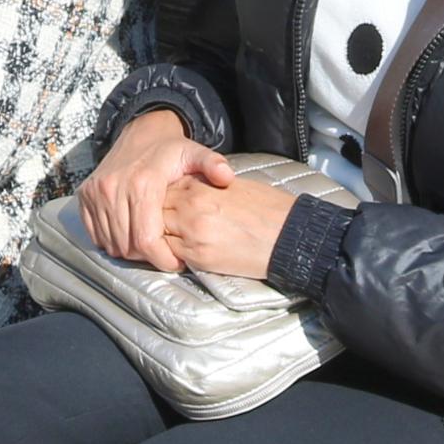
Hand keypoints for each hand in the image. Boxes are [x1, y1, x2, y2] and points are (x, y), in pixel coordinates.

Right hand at [78, 109, 229, 273]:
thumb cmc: (169, 150)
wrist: (140, 133)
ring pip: (112, 244)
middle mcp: (113, 188)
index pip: (146, 240)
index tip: (176, 263)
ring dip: (131, 251)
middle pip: (129, 246)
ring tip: (150, 243)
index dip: (162, 259)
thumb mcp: (195, 153)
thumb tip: (227, 177)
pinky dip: (113, 241)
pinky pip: (96, 235)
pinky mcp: (84, 197)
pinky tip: (131, 234)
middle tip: (165, 252)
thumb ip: (212, 164)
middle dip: (149, 257)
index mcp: (142, 183)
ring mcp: (96, 193)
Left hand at [160, 171, 294, 280]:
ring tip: (171, 237)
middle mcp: (190, 207)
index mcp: (200, 185)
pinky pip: (171, 254)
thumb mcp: (232, 185)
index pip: (164, 188)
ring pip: (159, 233)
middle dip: (159, 215)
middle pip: (157, 210)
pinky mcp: (197, 257)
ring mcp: (191, 234)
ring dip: (163, 235)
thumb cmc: (266, 209)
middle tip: (165, 222)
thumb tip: (189, 191)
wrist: (286, 235)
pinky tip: (181, 250)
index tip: (170, 203)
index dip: (166, 196)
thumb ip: (206, 186)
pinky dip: (171, 253)